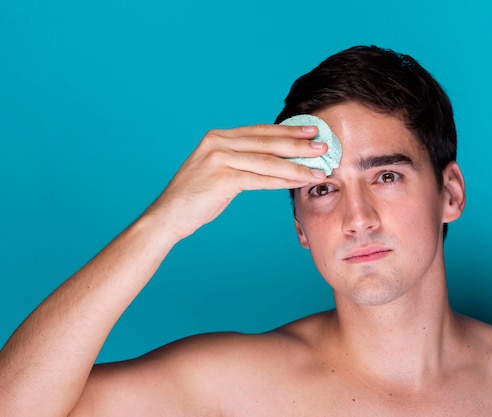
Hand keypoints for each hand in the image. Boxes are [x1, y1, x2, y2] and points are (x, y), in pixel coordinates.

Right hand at [144, 123, 326, 240]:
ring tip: (319, 167)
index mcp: (218, 137)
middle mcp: (218, 142)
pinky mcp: (221, 178)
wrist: (168, 215)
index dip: (288, 131)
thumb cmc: (196, 196)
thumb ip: (240, 159)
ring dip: (297, 165)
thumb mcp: (218, 169)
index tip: (311, 131)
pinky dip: (283, 180)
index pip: (260, 131)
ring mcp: (219, 159)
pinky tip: (300, 181)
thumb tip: (273, 159)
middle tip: (323, 144)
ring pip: (267, 160)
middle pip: (267, 142)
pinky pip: (260, 179)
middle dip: (298, 144)